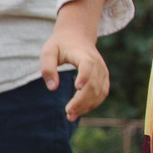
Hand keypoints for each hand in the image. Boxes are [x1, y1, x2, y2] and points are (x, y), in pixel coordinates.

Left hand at [39, 4, 111, 120]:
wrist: (78, 36)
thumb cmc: (60, 45)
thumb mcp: (48, 51)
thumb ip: (47, 68)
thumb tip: (52, 88)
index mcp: (83, 54)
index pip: (87, 65)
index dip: (84, 76)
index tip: (77, 88)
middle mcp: (97, 63)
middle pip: (93, 84)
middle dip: (81, 101)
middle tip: (68, 112)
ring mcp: (103, 71)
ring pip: (99, 92)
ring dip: (87, 106)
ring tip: (71, 115)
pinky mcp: (104, 78)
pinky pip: (102, 94)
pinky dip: (92, 104)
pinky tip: (80, 111)